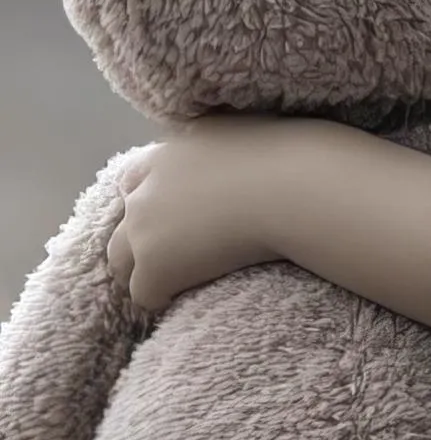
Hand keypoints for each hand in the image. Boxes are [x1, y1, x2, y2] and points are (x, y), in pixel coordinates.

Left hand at [102, 115, 430, 335]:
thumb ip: (241, 146)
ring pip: (122, 261)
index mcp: (173, 147)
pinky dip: (162, 300)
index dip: (155, 203)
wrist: (296, 188)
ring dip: (146, 273)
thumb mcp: (260, 136)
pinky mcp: (153, 265)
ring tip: (180, 288)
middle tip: (176, 260)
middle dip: (142, 241)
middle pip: (122, 221)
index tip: (179, 221)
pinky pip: (143, 295)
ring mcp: (144, 224)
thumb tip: (274, 153)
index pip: (136, 178)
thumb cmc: (299, 161)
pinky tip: (189, 302)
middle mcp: (148, 182)